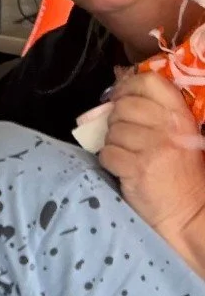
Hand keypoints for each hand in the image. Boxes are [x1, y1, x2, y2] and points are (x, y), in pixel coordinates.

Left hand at [99, 72, 204, 240]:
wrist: (188, 213)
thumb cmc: (181, 174)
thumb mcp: (179, 136)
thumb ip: (156, 114)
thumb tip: (118, 95)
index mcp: (181, 116)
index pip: (150, 82)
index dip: (128, 85)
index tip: (120, 96)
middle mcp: (168, 128)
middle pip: (124, 105)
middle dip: (116, 119)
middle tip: (124, 135)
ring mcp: (152, 148)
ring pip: (112, 130)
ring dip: (113, 142)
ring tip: (127, 154)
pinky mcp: (136, 169)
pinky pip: (107, 153)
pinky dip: (109, 160)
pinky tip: (123, 168)